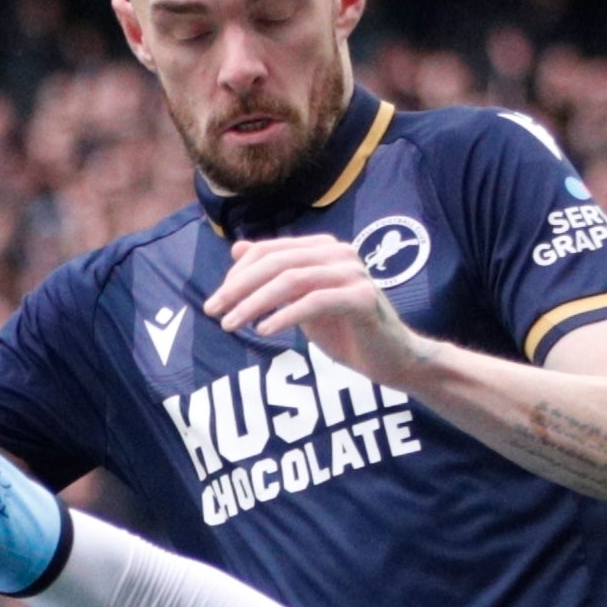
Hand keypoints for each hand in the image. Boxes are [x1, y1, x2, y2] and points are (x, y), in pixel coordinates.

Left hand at [207, 234, 430, 386]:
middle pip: (276, 263)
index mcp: (322, 248)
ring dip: (254, 304)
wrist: (392, 358)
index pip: (268, 251)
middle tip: (214, 312)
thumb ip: (276, 276)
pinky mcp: (362, 298)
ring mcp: (353, 273)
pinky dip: (284, 316)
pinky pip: (314, 302)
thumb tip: (238, 250)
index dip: (237, 274)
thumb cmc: (346, 330)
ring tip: (231, 325)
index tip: (216, 302)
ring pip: (291, 280)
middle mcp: (338, 253)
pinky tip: (263, 332)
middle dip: (239, 288)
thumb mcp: (302, 301)